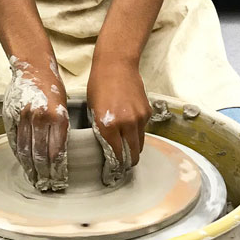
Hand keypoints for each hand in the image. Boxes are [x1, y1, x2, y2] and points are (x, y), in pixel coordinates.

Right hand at [3, 58, 68, 191]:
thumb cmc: (53, 88)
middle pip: (41, 155)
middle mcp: (40, 117)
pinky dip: (18, 155)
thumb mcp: (65, 107)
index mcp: (58, 116)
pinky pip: (13, 141)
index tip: (60, 182)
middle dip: (45, 175)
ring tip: (35, 180)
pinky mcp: (9, 116)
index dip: (58, 171)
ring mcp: (22, 117)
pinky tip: (23, 164)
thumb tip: (59, 158)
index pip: (57, 152)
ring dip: (30, 169)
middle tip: (47, 187)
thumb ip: (60, 130)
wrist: (32, 68)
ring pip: (24, 151)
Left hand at [86, 59, 150, 186]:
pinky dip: (138, 133)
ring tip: (128, 155)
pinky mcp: (147, 112)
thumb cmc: (98, 85)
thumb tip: (106, 147)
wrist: (116, 65)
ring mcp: (139, 118)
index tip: (113, 174)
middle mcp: (126, 124)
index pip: (116, 155)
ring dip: (134, 150)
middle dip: (128, 164)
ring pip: (140, 144)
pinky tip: (130, 130)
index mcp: (108, 125)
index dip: (115, 167)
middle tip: (122, 169)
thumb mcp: (93, 110)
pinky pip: (144, 130)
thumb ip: (101, 130)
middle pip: (132, 155)